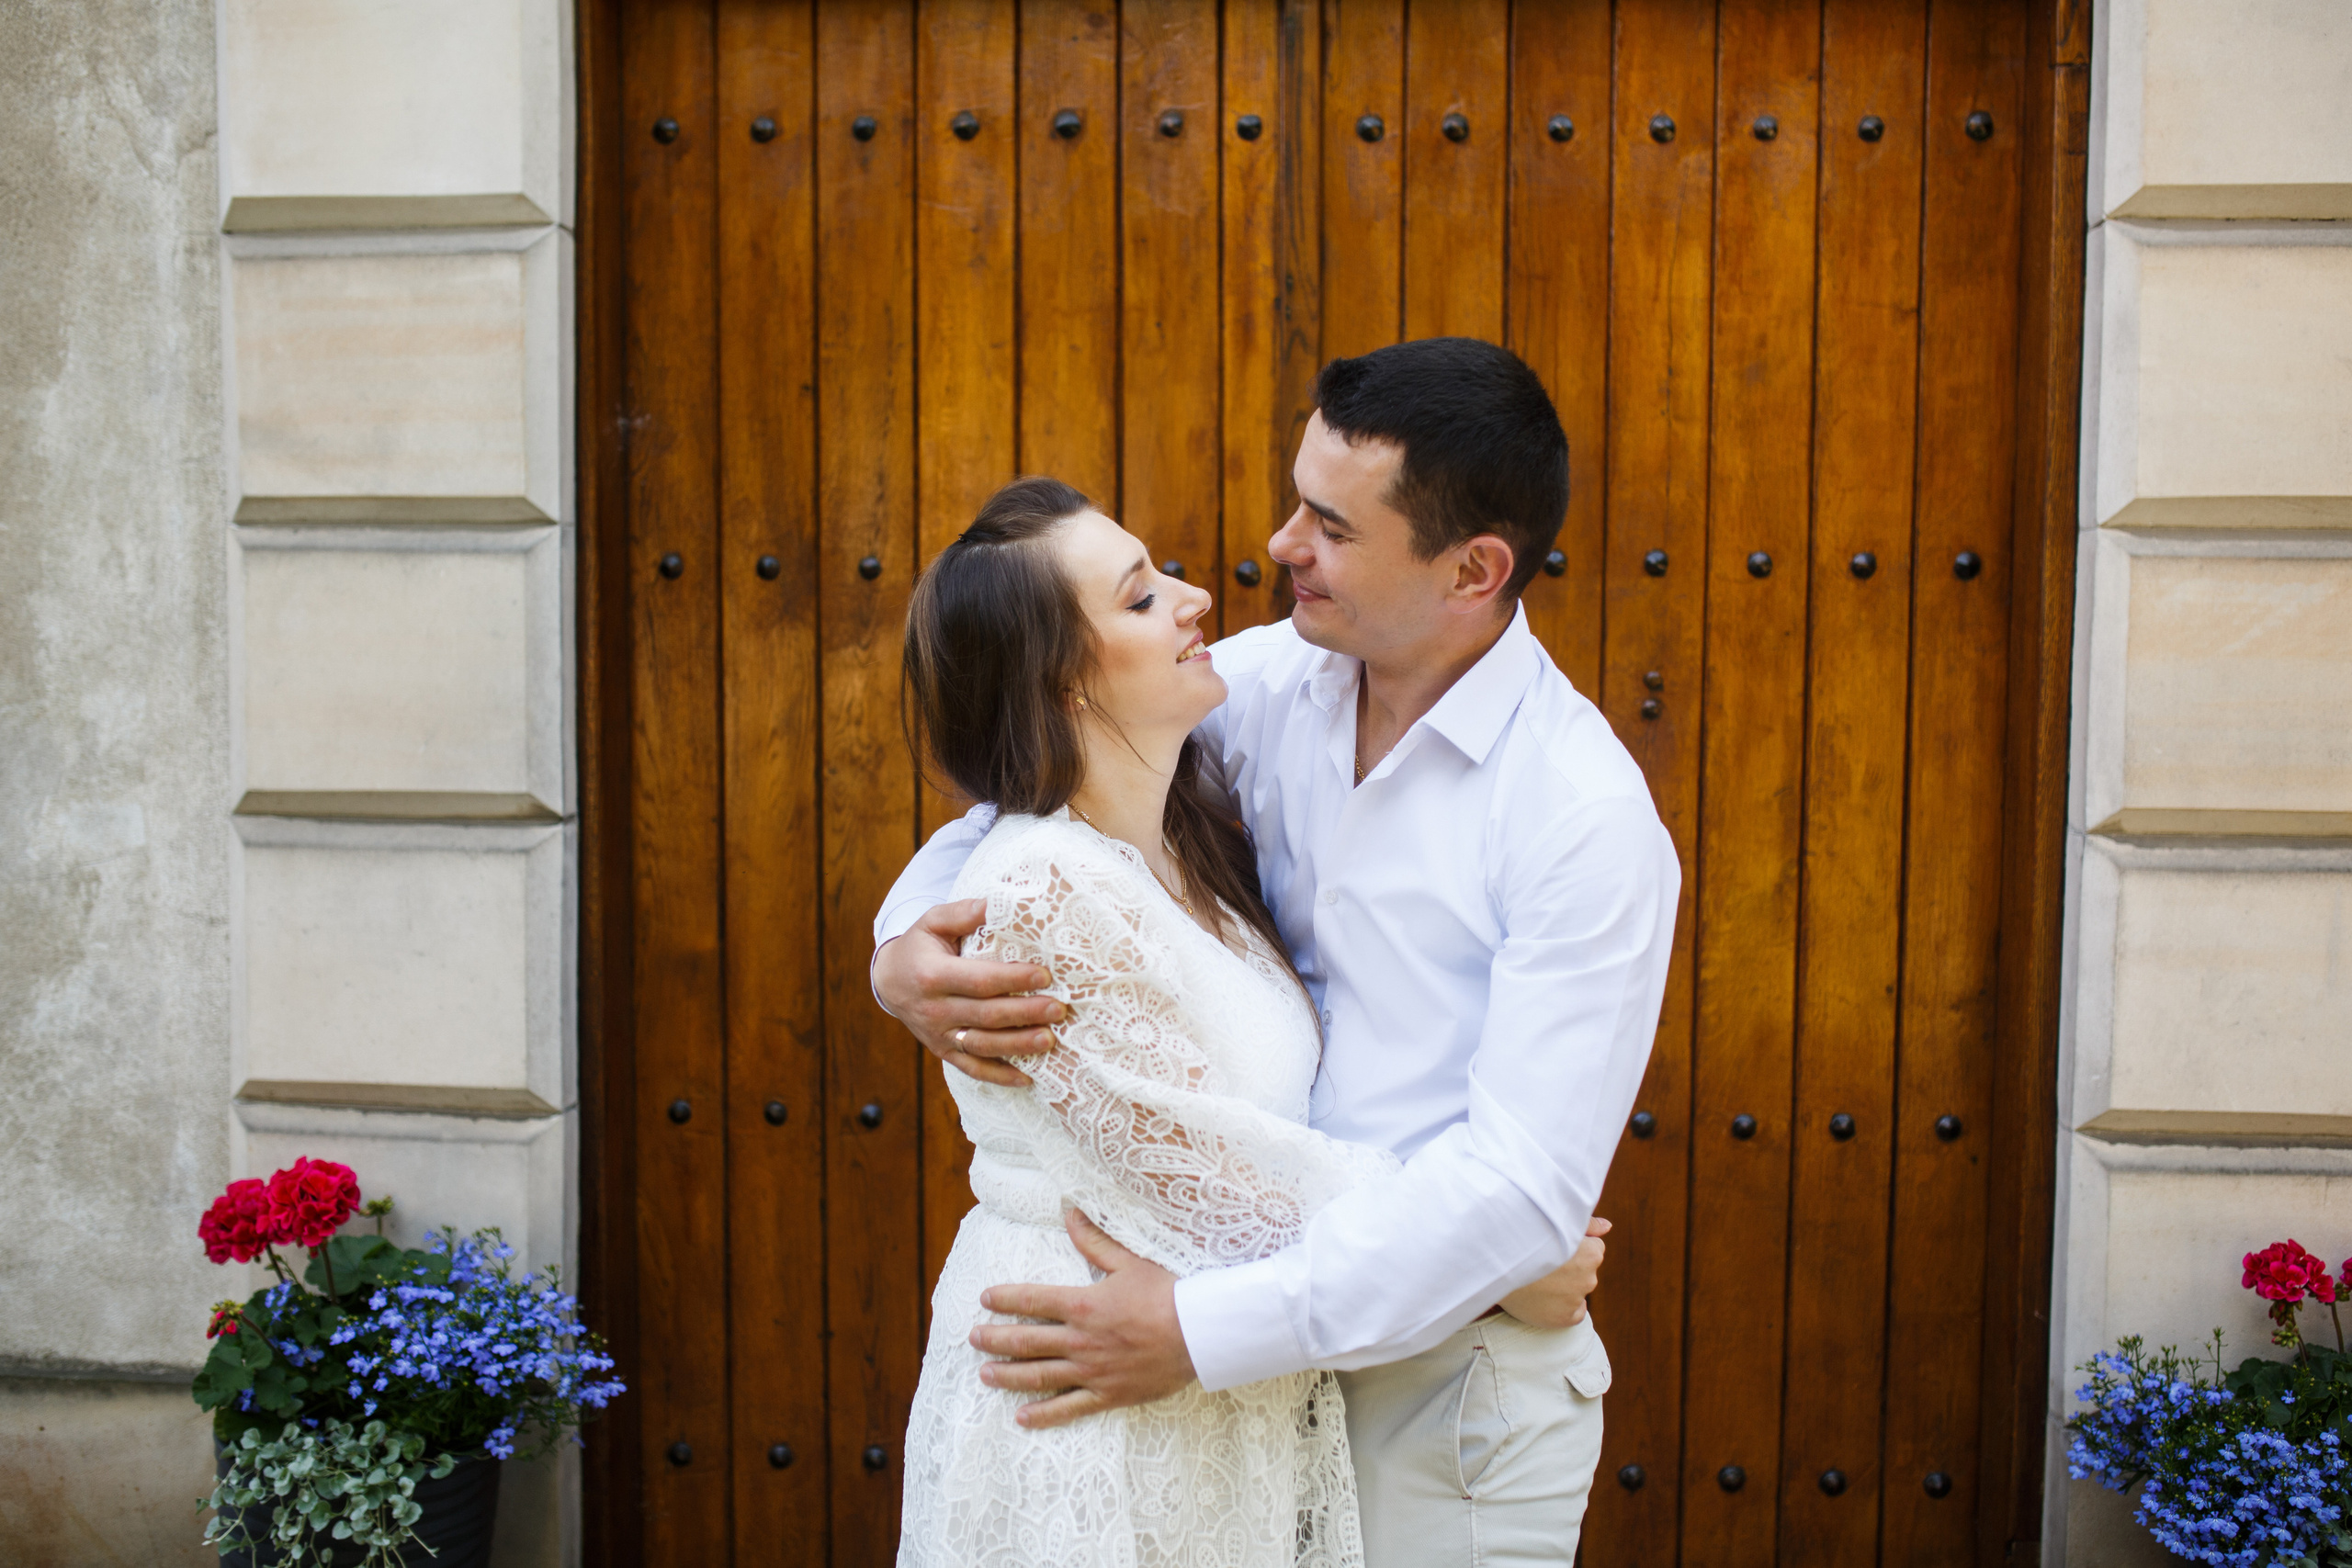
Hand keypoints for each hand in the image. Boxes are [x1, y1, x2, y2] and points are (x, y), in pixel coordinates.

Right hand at [874, 899, 1062, 1086]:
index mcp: (932, 975)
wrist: (889, 981)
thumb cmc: (920, 946)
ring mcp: (938, 1035)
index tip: (1045, 976)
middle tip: (1059, 1008)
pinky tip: (1028, 1078)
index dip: (1013, 980)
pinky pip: (972, 1068)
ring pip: (982, 1046)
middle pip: (986, 1015)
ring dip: (1018, 1046)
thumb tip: (998, 903)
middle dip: (1025, 1013)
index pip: (979, 980)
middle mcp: (934, 1010)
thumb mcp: (933, 922)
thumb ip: (964, 912)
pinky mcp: (943, 1051)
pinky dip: (999, 1077)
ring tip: (1050, 1040)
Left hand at [967, 1210, 1196, 1427]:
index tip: (985, 1299)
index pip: (1032, 1300)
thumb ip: (1094, 1240)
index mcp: (1083, 1304)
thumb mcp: (1130, 1261)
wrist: (1200, 1334)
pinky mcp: (1108, 1395)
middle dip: (995, 1339)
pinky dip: (1044, 1413)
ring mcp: (1092, 1371)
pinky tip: (1022, 1416)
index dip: (1005, 1299)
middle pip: (1026, 1340)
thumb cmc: (1168, 1293)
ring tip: (985, 1374)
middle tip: (973, 1338)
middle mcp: (1080, 1340)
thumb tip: (1070, 1211)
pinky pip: (1068, 1407)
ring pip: (1039, 1375)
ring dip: (1008, 1375)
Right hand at [1499, 1217, 1610, 1329]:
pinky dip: (1562, 1308)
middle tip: (1542, 1264)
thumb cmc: (1523, 1237)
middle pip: (1585, 1272)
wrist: (1494, 1261)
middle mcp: (1589, 1278)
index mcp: (1592, 1253)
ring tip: (1536, 1279)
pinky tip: (1543, 1297)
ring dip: (1564, 1287)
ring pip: (1576, 1292)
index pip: (1594, 1250)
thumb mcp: (1554, 1223)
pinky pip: (1573, 1313)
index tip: (1555, 1250)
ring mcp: (1577, 1300)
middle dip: (1570, 1269)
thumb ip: (1587, 1225)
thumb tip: (1608, 1227)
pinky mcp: (1565, 1319)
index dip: (1574, 1249)